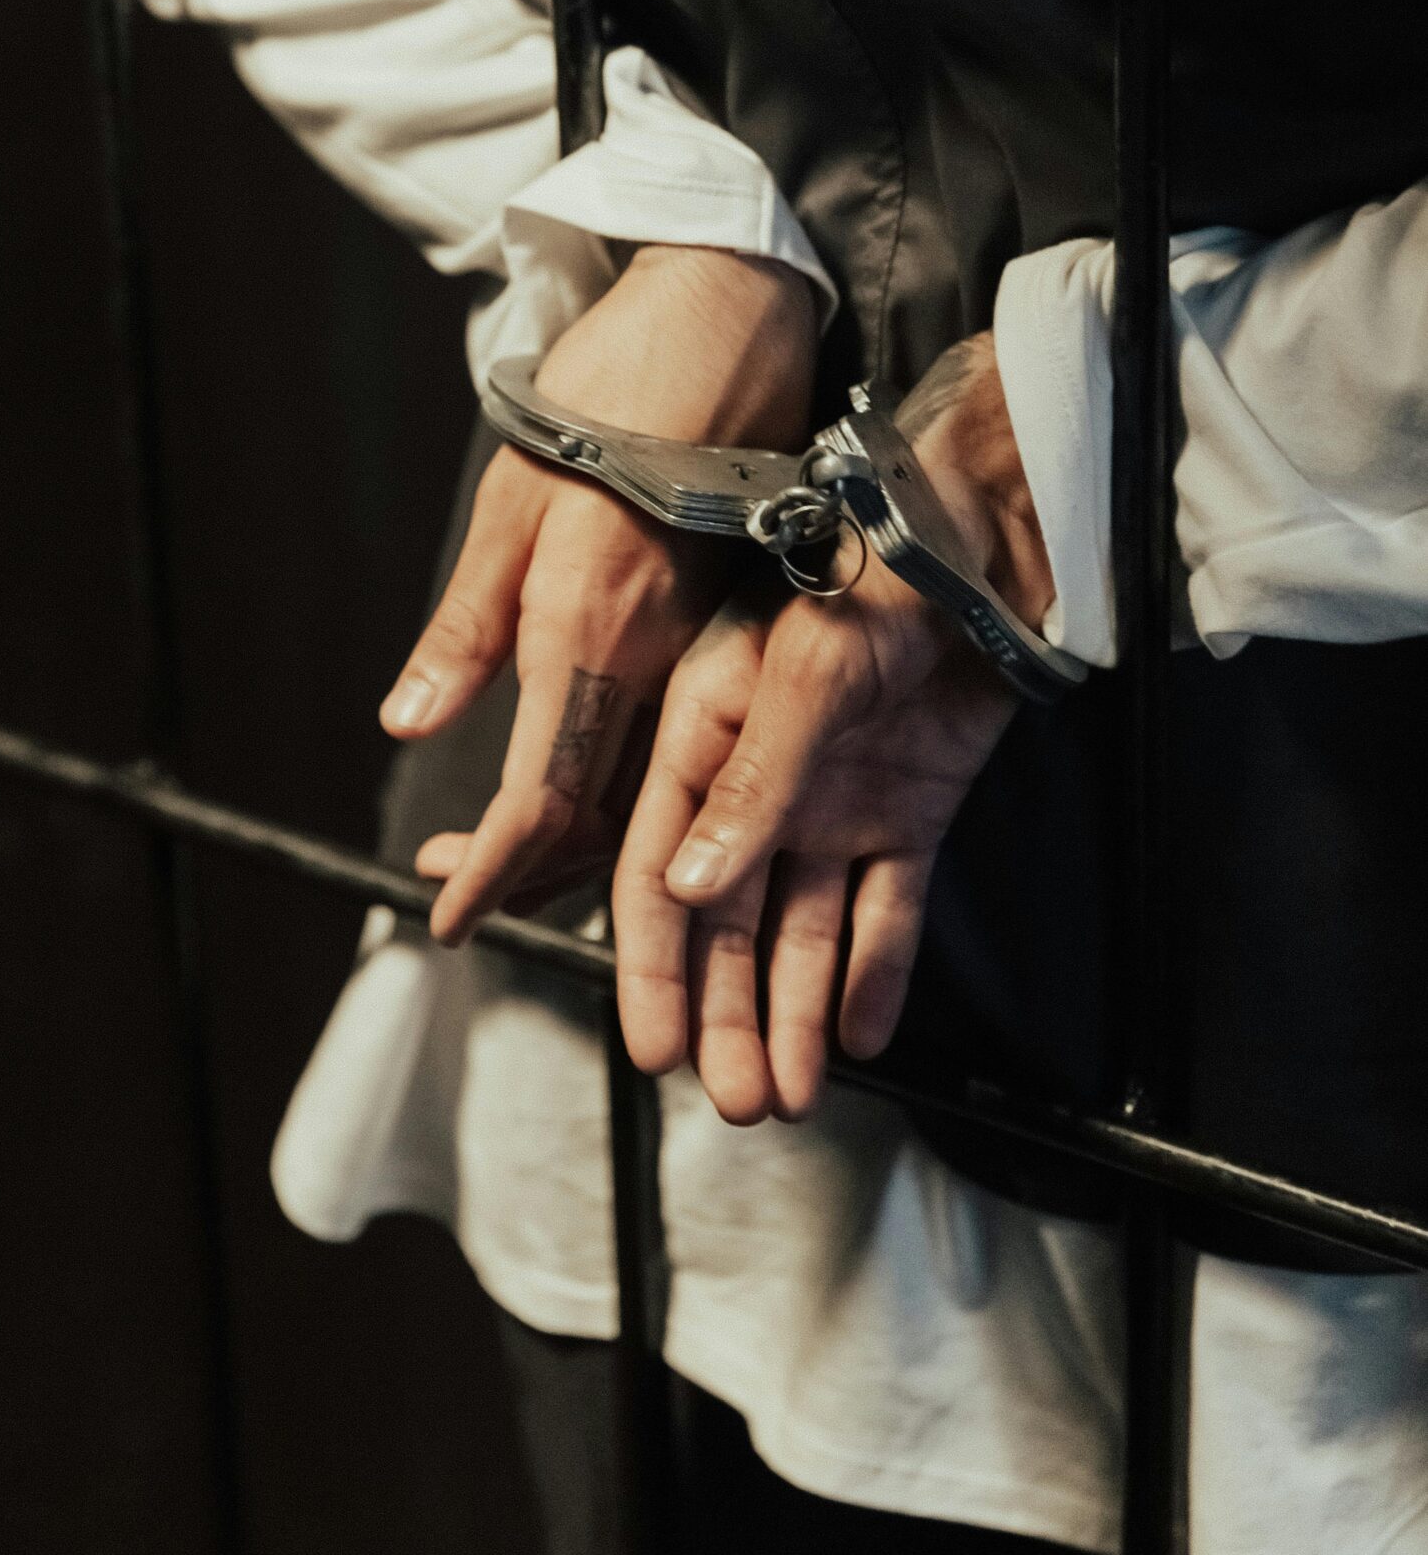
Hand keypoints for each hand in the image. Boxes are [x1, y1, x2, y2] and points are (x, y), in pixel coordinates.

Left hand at [382, 244, 818, 944]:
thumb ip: (467, 626)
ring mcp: (711, 641)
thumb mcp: (510, 502)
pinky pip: (689, 740)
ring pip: (652, 788)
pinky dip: (637, 786)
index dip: (493, 871)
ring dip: (583, 842)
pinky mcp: (741, 622)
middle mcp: (660, 654)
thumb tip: (412, 723)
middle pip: (603, 817)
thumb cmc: (606, 397)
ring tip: (517, 863)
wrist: (721, 321)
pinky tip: (600, 789)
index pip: (542, 798)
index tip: (448, 914)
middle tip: (463, 892)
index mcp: (590, 627)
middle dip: (530, 875)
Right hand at [612, 333, 1053, 1122]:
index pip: (656, 869)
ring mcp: (836, 798)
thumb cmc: (878, 568)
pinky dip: (873, 972)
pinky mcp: (910, 808)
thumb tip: (687, 886)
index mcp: (706, 733)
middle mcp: (760, 778)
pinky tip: (861, 1037)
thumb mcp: (802, 671)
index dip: (650, 962)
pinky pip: (885, 909)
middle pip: (725, 920)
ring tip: (786, 1097)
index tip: (652, 1046)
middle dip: (724, 1013)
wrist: (989, 539)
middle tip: (733, 1100)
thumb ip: (749, 779)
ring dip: (788, 1011)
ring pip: (799, 929)